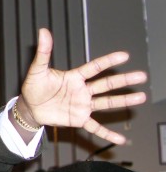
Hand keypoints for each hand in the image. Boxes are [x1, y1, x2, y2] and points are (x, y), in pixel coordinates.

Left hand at [18, 28, 146, 143]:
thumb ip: (43, 52)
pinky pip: (95, 127)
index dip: (108, 61)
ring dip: (123, 101)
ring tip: (140, 97)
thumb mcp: (38, 69)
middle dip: (123, 80)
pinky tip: (120, 139)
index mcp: (75, 77)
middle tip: (141, 76)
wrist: (29, 107)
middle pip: (106, 84)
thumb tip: (43, 32)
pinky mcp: (78, 119)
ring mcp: (82, 105)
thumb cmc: (34, 87)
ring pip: (106, 103)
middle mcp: (82, 90)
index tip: (124, 56)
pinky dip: (107, 134)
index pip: (95, 68)